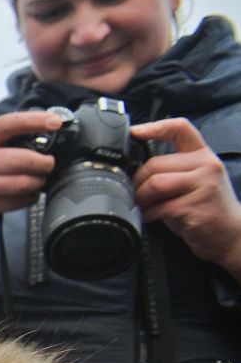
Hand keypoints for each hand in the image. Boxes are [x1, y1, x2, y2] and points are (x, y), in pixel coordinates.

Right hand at [0, 110, 63, 227]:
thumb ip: (0, 142)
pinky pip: (19, 201)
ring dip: (38, 182)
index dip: (33, 121)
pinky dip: (30, 198)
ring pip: (22, 183)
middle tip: (48, 164)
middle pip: (19, 160)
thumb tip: (41, 134)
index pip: (7, 125)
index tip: (55, 122)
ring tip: (38, 181)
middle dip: (43, 162)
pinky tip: (26, 194)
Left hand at [131, 118, 240, 278]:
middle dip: (137, 182)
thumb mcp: (191, 181)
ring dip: (141, 198)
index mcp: (202, 155)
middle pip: (156, 164)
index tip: (134, 133)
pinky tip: (151, 217)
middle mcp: (206, 165)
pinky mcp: (198, 205)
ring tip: (143, 206)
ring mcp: (205, 184)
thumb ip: (171, 170)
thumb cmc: (204, 208)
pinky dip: (149, 214)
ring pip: (156, 183)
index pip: (180, 128)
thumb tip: (133, 168)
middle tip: (135, 195)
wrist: (230, 234)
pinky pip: (161, 206)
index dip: (154, 127)